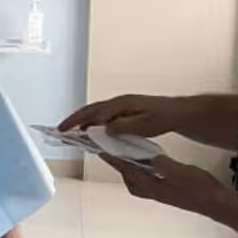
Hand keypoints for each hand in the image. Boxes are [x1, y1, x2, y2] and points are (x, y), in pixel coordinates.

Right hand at [59, 94, 185, 137]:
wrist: (177, 113)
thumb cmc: (164, 117)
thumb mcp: (147, 124)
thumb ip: (126, 126)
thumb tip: (105, 128)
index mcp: (121, 104)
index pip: (95, 112)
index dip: (79, 120)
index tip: (66, 130)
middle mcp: (117, 103)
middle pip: (90, 110)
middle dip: (73, 120)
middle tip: (59, 131)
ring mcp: (119, 107)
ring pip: (94, 113)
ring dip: (81, 122)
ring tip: (69, 133)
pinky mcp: (122, 113)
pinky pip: (102, 117)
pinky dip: (91, 124)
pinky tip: (88, 133)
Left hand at [103, 154, 224, 215]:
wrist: (215, 203)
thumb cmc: (199, 189)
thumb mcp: (178, 171)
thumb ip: (160, 163)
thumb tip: (146, 155)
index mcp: (150, 186)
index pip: (125, 169)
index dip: (113, 158)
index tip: (101, 149)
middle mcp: (150, 191)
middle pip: (127, 176)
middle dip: (118, 163)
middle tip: (112, 151)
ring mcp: (158, 193)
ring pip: (136, 179)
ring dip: (130, 167)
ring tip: (127, 155)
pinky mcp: (165, 192)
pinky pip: (146, 180)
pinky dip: (142, 171)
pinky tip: (149, 164)